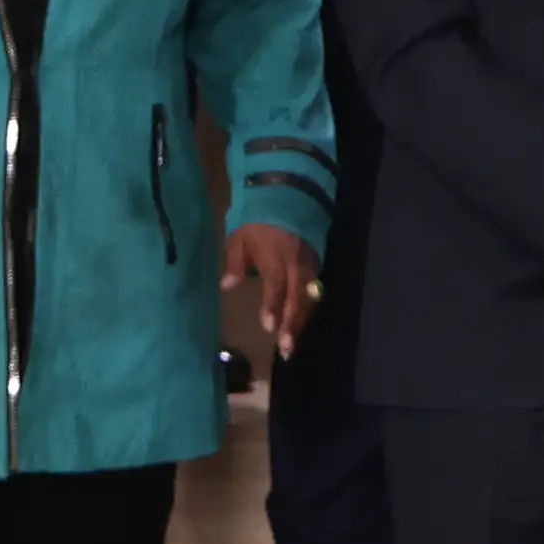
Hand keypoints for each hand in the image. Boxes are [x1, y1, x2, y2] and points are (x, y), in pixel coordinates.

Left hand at [222, 222, 316, 358]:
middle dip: (292, 325)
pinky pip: (314, 288)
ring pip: (309, 297)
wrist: (286, 193)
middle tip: (287, 350)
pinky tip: (302, 318)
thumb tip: (227, 286)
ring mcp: (309, 263)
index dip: (272, 307)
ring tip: (293, 341)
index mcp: (276, 258)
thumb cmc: (257, 218)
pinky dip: (308, 306)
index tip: (268, 328)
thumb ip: (235, 263)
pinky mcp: (316, 261)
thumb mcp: (239, 237)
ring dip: (301, 320)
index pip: (276, 287)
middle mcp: (296, 264)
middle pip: (297, 298)